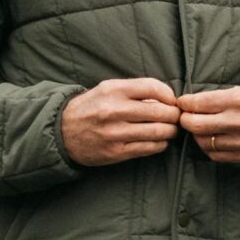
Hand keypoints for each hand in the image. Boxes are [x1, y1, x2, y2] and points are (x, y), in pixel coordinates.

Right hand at [61, 77, 180, 166]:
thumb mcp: (108, 88)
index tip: (172, 101)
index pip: (154, 88)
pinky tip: (159, 140)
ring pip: (158, 132)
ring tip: (170, 129)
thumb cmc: (92, 107)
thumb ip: (135, 90)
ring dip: (170, 131)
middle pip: (160, 112)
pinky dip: (160, 144)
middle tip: (176, 117)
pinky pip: (149, 148)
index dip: (169, 95)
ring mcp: (115, 133)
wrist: (63, 131)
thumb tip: (167, 97)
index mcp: (114, 90)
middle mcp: (114, 110)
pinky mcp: (116, 152)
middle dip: (174, 115)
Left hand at [175, 82, 239, 162]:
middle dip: (185, 120)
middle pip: (197, 125)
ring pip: (205, 142)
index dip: (186, 103)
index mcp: (239, 100)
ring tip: (197, 128)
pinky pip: (217, 155)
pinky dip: (209, 148)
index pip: (200, 103)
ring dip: (196, 135)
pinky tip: (210, 140)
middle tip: (184, 116)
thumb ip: (223, 96)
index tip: (181, 103)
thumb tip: (196, 102)